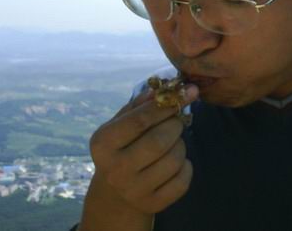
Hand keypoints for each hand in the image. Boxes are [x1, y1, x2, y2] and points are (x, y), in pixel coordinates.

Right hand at [89, 84, 198, 213]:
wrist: (117, 190)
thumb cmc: (123, 146)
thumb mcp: (121, 123)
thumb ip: (140, 105)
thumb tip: (163, 87)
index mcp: (103, 143)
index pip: (139, 121)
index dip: (166, 105)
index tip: (188, 92)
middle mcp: (114, 169)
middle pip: (159, 141)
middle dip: (175, 125)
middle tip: (177, 120)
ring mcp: (133, 190)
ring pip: (174, 160)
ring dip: (181, 145)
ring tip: (173, 142)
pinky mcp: (152, 204)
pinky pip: (183, 180)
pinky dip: (187, 167)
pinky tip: (177, 163)